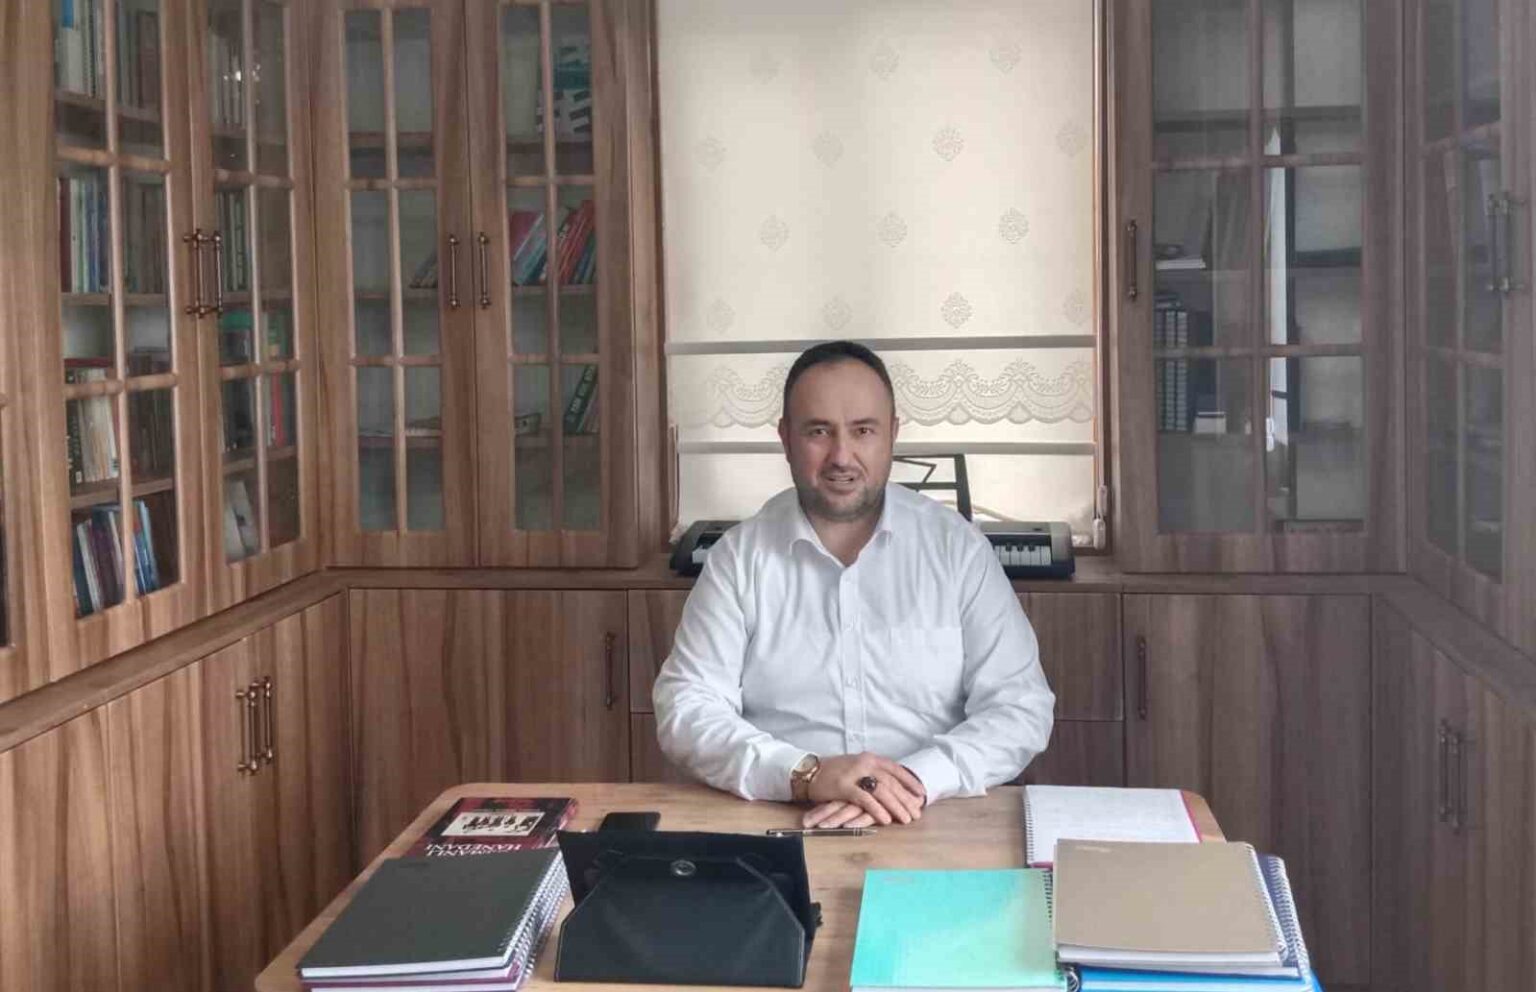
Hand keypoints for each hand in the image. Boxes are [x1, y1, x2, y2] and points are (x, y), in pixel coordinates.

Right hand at [802, 753, 925, 826]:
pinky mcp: (844, 786)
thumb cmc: (836, 772)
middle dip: (906, 799)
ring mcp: (854, 774)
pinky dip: (877, 809)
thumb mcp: (858, 767)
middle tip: (917, 812)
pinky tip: (886, 819)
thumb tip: (895, 788)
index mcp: (871, 758)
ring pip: (882, 791)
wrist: (810, 771)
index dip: (910, 782)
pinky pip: (865, 799)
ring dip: (896, 806)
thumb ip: (874, 774)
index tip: (921, 794)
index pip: (896, 770)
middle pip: (891, 782)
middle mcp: (865, 763)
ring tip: (906, 819)